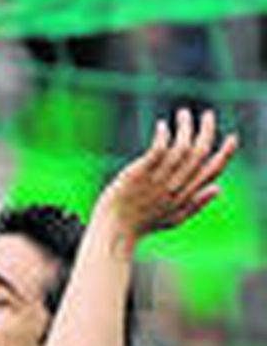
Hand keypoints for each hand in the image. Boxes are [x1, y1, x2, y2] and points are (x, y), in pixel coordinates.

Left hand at [98, 108, 236, 235]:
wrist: (114, 231)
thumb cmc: (140, 225)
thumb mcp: (173, 219)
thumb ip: (196, 204)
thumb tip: (218, 188)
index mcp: (185, 196)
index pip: (212, 171)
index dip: (225, 153)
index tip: (232, 138)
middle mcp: (175, 187)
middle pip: (199, 153)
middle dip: (208, 131)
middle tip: (208, 115)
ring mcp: (157, 180)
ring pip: (181, 147)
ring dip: (185, 127)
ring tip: (184, 114)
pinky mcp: (139, 174)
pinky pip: (158, 150)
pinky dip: (163, 135)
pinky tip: (162, 126)